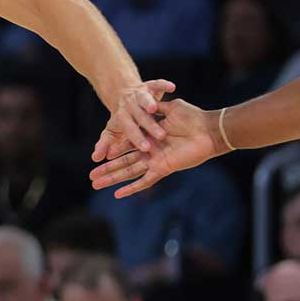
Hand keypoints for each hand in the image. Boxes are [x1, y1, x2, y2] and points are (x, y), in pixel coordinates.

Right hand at [89, 98, 225, 197]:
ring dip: (112, 179)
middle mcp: (151, 152)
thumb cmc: (192, 118)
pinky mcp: (162, 168)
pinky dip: (131, 188)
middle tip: (91, 177)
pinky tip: (117, 194)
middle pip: (123, 163)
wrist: (208, 128)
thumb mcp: (170, 108)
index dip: (111, 152)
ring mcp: (155, 161)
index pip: (126, 147)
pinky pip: (145, 181)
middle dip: (106, 170)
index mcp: (150, 139)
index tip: (98, 156)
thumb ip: (157, 108)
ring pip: (128, 172)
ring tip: (95, 184)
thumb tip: (148, 105)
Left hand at [92, 79, 176, 161]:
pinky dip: (163, 84)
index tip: (146, 148)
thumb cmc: (121, 118)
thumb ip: (105, 144)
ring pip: (145, 98)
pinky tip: (171, 87)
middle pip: (139, 116)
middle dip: (149, 125)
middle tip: (160, 136)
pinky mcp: (149, 85)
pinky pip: (156, 83)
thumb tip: (95, 158)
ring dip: (149, 102)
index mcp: (122, 117)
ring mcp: (140, 94)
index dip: (137, 138)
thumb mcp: (112, 131)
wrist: (122, 92)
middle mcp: (130, 105)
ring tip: (155, 108)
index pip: (130, 129)